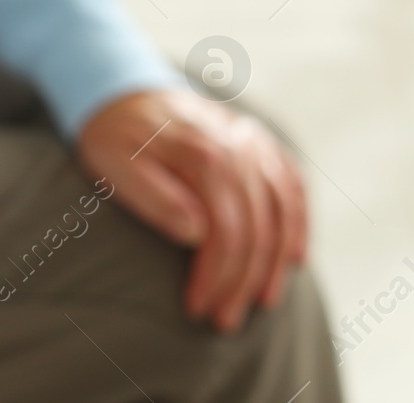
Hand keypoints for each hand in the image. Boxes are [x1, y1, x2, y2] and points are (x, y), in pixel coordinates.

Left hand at [76, 89, 306, 332]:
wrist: (123, 93)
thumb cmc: (114, 138)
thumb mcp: (114, 164)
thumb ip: (153, 196)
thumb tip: (196, 233)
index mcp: (202, 152)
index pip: (225, 229)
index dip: (216, 275)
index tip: (196, 309)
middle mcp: (237, 143)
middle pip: (257, 225)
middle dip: (243, 280)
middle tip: (224, 321)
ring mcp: (253, 141)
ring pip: (282, 209)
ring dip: (276, 262)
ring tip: (261, 302)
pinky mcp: (260, 143)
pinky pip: (292, 184)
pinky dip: (299, 222)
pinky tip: (295, 258)